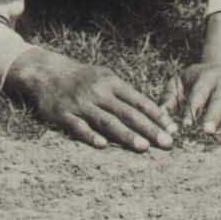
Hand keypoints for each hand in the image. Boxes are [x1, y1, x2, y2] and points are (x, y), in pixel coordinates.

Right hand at [12, 49, 179, 152]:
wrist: (47, 72)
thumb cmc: (84, 78)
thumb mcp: (106, 78)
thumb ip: (126, 95)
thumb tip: (153, 114)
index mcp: (111, 82)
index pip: (139, 101)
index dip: (157, 116)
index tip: (173, 130)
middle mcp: (98, 92)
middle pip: (127, 113)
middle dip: (149, 129)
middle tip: (167, 143)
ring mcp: (81, 103)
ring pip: (107, 121)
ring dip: (126, 135)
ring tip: (143, 147)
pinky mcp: (63, 114)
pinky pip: (79, 127)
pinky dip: (90, 135)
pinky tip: (102, 146)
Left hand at [165, 60, 220, 138]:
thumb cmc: (198, 82)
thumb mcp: (181, 82)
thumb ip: (169, 98)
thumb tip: (159, 117)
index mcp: (207, 77)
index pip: (199, 94)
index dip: (192, 109)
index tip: (186, 125)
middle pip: (220, 100)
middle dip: (213, 116)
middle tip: (206, 132)